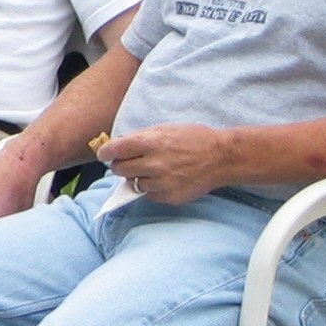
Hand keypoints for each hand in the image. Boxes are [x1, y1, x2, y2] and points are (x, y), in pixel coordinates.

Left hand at [98, 123, 232, 204]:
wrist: (221, 157)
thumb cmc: (192, 139)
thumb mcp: (164, 129)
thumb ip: (138, 137)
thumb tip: (116, 144)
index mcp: (149, 143)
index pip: (114, 150)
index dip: (105, 153)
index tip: (104, 155)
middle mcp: (153, 164)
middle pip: (119, 170)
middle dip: (120, 165)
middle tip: (128, 163)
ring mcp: (162, 182)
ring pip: (133, 184)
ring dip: (136, 178)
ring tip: (151, 170)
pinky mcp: (170, 196)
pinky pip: (149, 195)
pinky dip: (151, 188)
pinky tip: (163, 179)